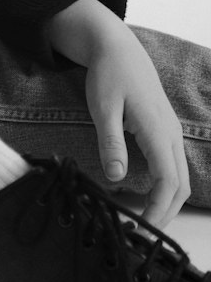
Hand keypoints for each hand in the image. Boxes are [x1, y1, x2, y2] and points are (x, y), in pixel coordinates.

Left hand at [43, 0, 189, 226]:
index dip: (158, 209)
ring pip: (179, 177)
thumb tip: (116, 178)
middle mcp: (170, 134)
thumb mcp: (102, 107)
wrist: (117, 48)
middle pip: (179, 185)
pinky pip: (172, 166)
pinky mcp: (164, 131)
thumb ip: (110, 142)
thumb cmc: (108, 75)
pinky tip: (145, 196)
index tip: (142, 228)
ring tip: (144, 220)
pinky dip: (164, 187)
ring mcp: (170, 132)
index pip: (168, 181)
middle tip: (142, 233)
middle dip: (165, 213)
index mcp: (157, 129)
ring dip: (166, 201)